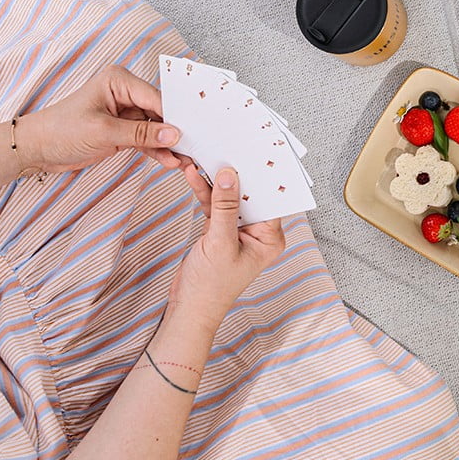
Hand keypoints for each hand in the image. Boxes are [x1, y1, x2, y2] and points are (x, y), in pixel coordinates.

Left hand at [17, 65, 181, 173]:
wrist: (36, 149)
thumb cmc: (61, 130)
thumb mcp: (103, 132)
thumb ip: (141, 133)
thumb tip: (174, 134)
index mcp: (119, 81)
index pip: (156, 97)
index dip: (174, 116)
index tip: (193, 132)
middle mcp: (124, 93)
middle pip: (160, 112)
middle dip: (174, 131)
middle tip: (193, 148)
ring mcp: (125, 112)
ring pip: (156, 127)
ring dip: (168, 144)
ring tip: (184, 160)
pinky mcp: (123, 130)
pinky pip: (146, 139)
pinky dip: (156, 150)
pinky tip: (169, 161)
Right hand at [168, 165, 284, 333]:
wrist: (188, 309)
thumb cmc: (211, 288)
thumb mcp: (220, 242)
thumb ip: (225, 208)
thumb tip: (231, 176)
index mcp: (269, 239)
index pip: (270, 200)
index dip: (261, 177)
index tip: (253, 155)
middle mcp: (258, 233)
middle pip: (249, 195)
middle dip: (236, 174)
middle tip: (227, 150)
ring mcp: (238, 231)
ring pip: (230, 198)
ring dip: (216, 181)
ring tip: (204, 159)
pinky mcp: (220, 230)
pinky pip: (215, 205)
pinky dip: (205, 192)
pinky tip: (194, 176)